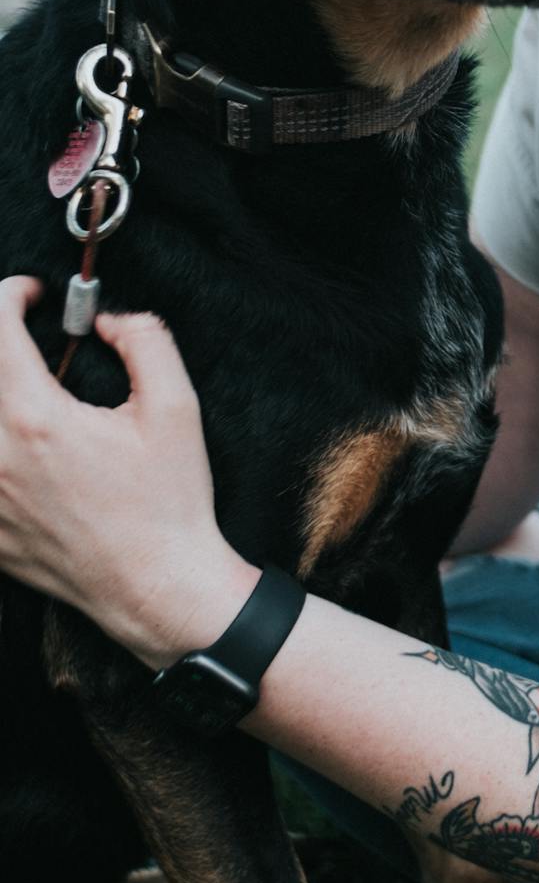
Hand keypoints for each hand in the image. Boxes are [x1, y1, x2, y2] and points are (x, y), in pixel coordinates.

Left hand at [0, 276, 256, 666]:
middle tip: (21, 335)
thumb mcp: (177, 408)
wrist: (158, 587)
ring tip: (20, 389)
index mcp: (37, 420)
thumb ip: (145, 341)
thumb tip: (109, 320)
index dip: (9, 296)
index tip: (33, 294)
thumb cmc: (169, 503)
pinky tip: (21, 450)